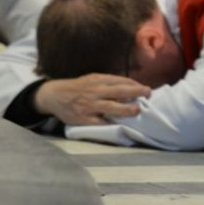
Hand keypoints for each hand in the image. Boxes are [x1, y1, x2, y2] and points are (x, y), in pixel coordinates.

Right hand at [33, 74, 150, 124]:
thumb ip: (109, 82)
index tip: (146, 89)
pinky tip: (121, 126)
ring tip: (137, 110)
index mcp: (98, 80)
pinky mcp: (84, 119)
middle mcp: (95, 92)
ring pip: (111, 107)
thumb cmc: (79, 87)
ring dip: (126, 109)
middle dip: (135, 91)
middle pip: (118, 91)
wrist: (54, 95)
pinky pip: (100, 123)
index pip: (120, 80)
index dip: (135, 84)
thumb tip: (131, 86)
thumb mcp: (92, 79)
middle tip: (148, 93)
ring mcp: (89, 106)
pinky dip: (110, 124)